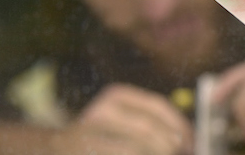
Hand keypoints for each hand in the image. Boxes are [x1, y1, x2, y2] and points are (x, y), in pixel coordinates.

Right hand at [50, 83, 193, 154]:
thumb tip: (186, 140)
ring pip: (133, 150)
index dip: (179, 125)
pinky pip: (122, 154)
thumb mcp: (123, 119)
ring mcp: (85, 136)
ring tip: (167, 153)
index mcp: (116, 96)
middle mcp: (99, 112)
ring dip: (157, 152)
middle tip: (185, 152)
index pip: (156, 106)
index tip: (192, 142)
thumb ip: (152, 124)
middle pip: (146, 130)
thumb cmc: (99, 136)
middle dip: (170, 146)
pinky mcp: (82, 151)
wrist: (52, 148)